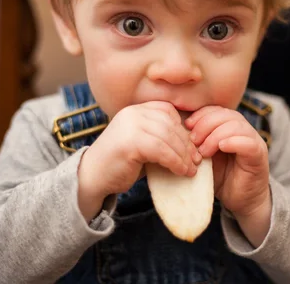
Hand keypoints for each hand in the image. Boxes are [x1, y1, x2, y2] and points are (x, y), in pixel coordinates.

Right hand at [77, 101, 201, 220]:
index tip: (192, 146)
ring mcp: (130, 125)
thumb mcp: (142, 144)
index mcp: (135, 110)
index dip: (182, 128)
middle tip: (197, 160)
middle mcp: (132, 113)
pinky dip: (175, 162)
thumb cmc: (121, 164)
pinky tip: (180, 172)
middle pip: (170, 124)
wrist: (92, 178)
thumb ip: (160, 137)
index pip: (167, 111)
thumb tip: (191, 142)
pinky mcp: (130, 142)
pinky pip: (161, 150)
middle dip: (187, 143)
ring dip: (183, 155)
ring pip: (168, 137)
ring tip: (191, 169)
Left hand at [186, 106, 270, 218]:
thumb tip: (173, 133)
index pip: (215, 110)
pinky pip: (248, 142)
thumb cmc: (221, 178)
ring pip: (236, 125)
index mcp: (229, 126)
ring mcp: (253, 140)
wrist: (242, 201)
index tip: (186, 126)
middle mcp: (243, 130)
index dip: (200, 115)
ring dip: (215, 135)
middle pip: (225, 114)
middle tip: (193, 141)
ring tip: (204, 151)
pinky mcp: (259, 154)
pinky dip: (233, 142)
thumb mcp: (203, 158)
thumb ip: (194, 144)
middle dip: (205, 124)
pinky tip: (221, 147)